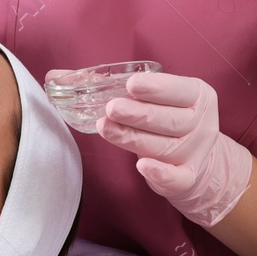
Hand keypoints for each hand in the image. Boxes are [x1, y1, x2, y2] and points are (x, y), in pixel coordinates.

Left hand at [92, 71, 252, 227]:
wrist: (196, 157)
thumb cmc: (166, 117)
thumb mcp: (152, 96)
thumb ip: (109, 84)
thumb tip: (55, 76)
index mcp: (197, 96)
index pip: (181, 90)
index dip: (158, 87)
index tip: (131, 84)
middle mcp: (200, 124)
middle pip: (170, 120)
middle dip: (139, 114)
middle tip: (112, 108)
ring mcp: (194, 153)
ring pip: (163, 147)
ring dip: (133, 138)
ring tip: (106, 128)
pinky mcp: (187, 178)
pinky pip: (175, 178)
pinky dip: (159, 173)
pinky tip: (142, 166)